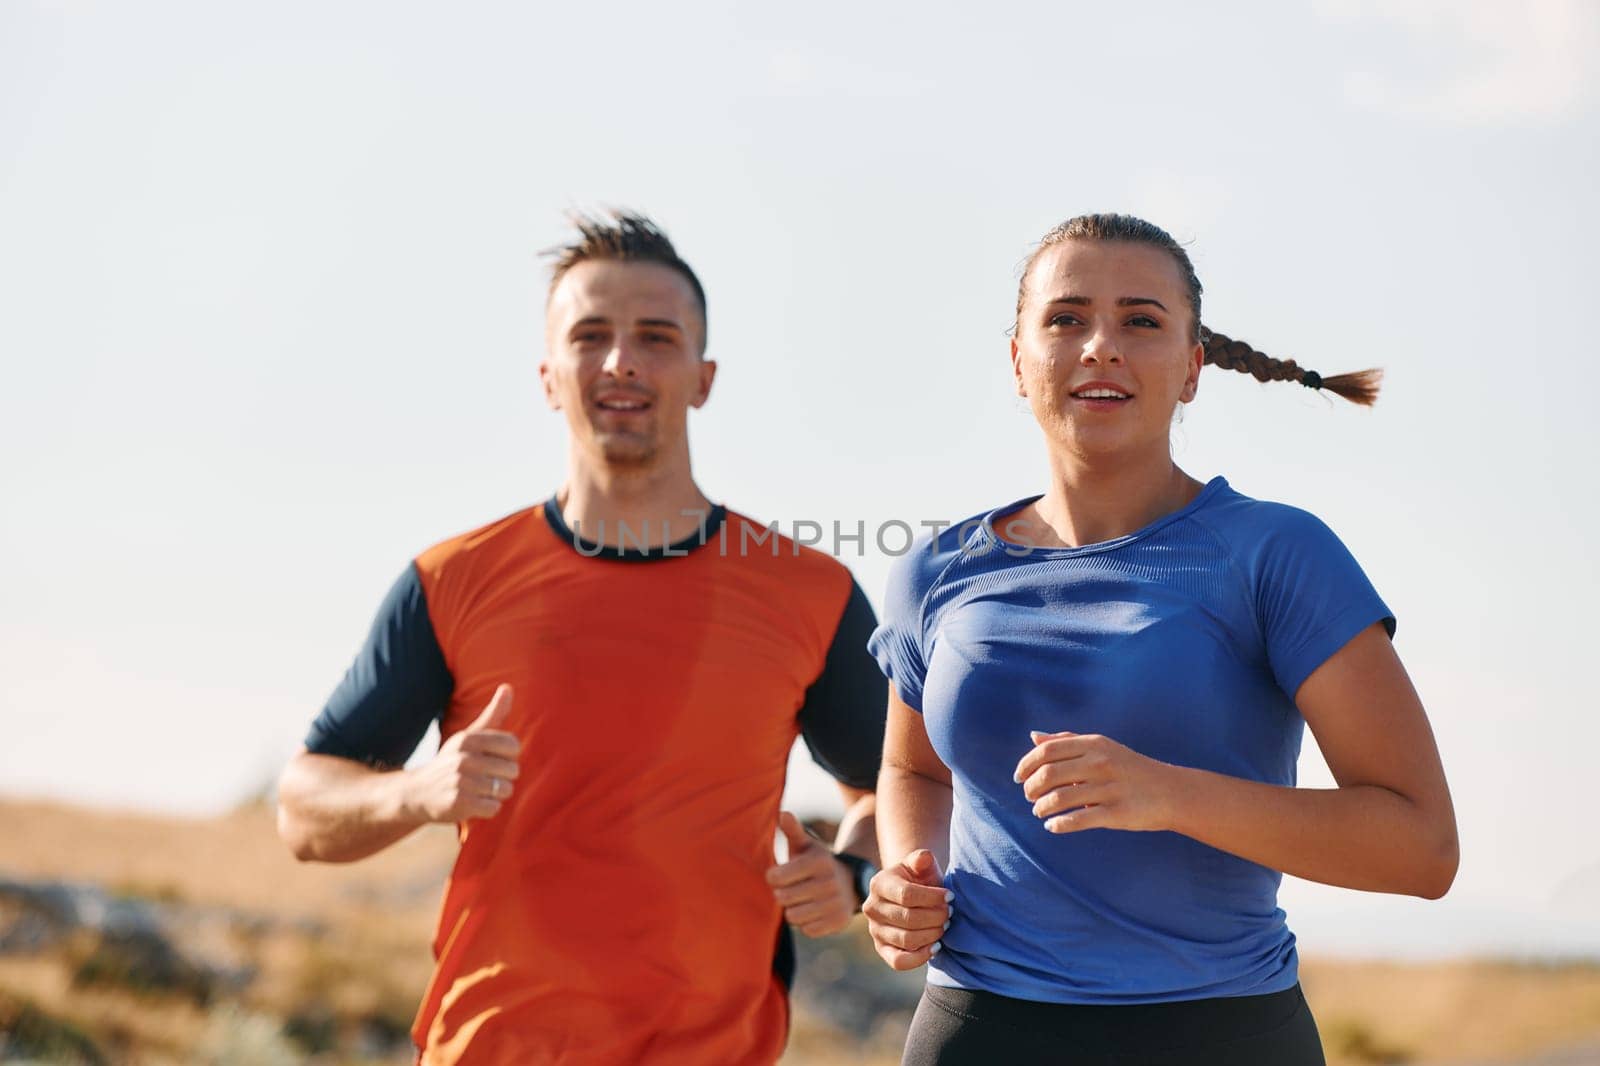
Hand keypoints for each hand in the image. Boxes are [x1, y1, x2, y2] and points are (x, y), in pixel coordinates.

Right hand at [402, 684, 520, 822]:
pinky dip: (487, 809)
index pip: (513, 745)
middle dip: (503, 778)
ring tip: (477, 791)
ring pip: (505, 790)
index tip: (492, 760)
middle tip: (482, 779)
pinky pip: (494, 808)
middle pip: (512, 770)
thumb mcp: (468, 736)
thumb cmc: (451, 762)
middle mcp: (464, 758)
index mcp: (469, 739)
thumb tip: (508, 686)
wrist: (415, 793)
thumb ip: (492, 714)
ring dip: (495, 794)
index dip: (508, 757)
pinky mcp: (459, 803)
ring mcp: (461, 781)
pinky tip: (472, 803)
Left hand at [765, 812, 856, 937]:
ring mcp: (836, 903)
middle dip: (782, 894)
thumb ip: (793, 830)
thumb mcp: (806, 845)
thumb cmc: (816, 863)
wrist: (849, 882)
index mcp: (818, 862)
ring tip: (802, 899)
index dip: (772, 877)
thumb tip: (783, 813)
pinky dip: (806, 923)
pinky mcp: (839, 922)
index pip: (776, 878)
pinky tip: (813, 911)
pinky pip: (807, 930)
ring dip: (793, 910)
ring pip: (794, 917)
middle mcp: (830, 882)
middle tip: (791, 888)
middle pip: (783, 899)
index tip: (778, 874)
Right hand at [863, 850, 950, 970]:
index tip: (950, 896)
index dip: (932, 897)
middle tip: (950, 913)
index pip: (907, 895)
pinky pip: (899, 962)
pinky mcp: (882, 950)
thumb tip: (924, 858)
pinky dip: (920, 958)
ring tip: (944, 926)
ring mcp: (875, 931)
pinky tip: (936, 947)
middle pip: (908, 919)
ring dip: (932, 934)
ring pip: (906, 940)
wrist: (911, 898)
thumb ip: (922, 859)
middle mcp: (871, 908)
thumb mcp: (920, 866)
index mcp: (879, 883)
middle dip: (936, 917)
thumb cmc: (919, 880)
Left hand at [1014, 729, 1178, 833]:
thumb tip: (1034, 737)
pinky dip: (1058, 824)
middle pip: (1048, 775)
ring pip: (1058, 799)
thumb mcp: (1102, 746)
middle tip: (1029, 797)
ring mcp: (1109, 788)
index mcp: (1094, 744)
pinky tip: (1053, 826)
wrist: (1171, 792)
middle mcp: (1100, 762)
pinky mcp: (1116, 813)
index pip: (1047, 751)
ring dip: (1042, 808)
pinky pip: (1077, 820)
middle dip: (1031, 789)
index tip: (1019, 778)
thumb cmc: (1130, 768)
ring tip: (1040, 812)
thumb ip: (1067, 741)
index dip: (1026, 765)